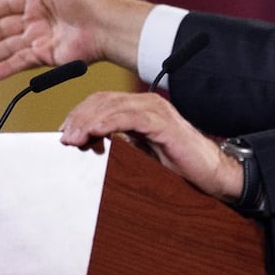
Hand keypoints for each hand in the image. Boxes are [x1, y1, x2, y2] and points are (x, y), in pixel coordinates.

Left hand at [59, 91, 242, 201]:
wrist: (210, 174)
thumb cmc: (178, 166)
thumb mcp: (140, 154)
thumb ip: (118, 144)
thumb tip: (86, 145)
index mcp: (140, 109)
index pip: (101, 102)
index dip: (79, 114)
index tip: (64, 133)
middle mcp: (147, 104)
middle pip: (103, 101)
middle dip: (79, 117)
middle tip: (65, 138)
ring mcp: (156, 111)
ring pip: (113, 106)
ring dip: (88, 121)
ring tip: (74, 138)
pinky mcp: (164, 123)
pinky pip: (130, 117)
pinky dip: (109, 123)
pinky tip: (95, 132)